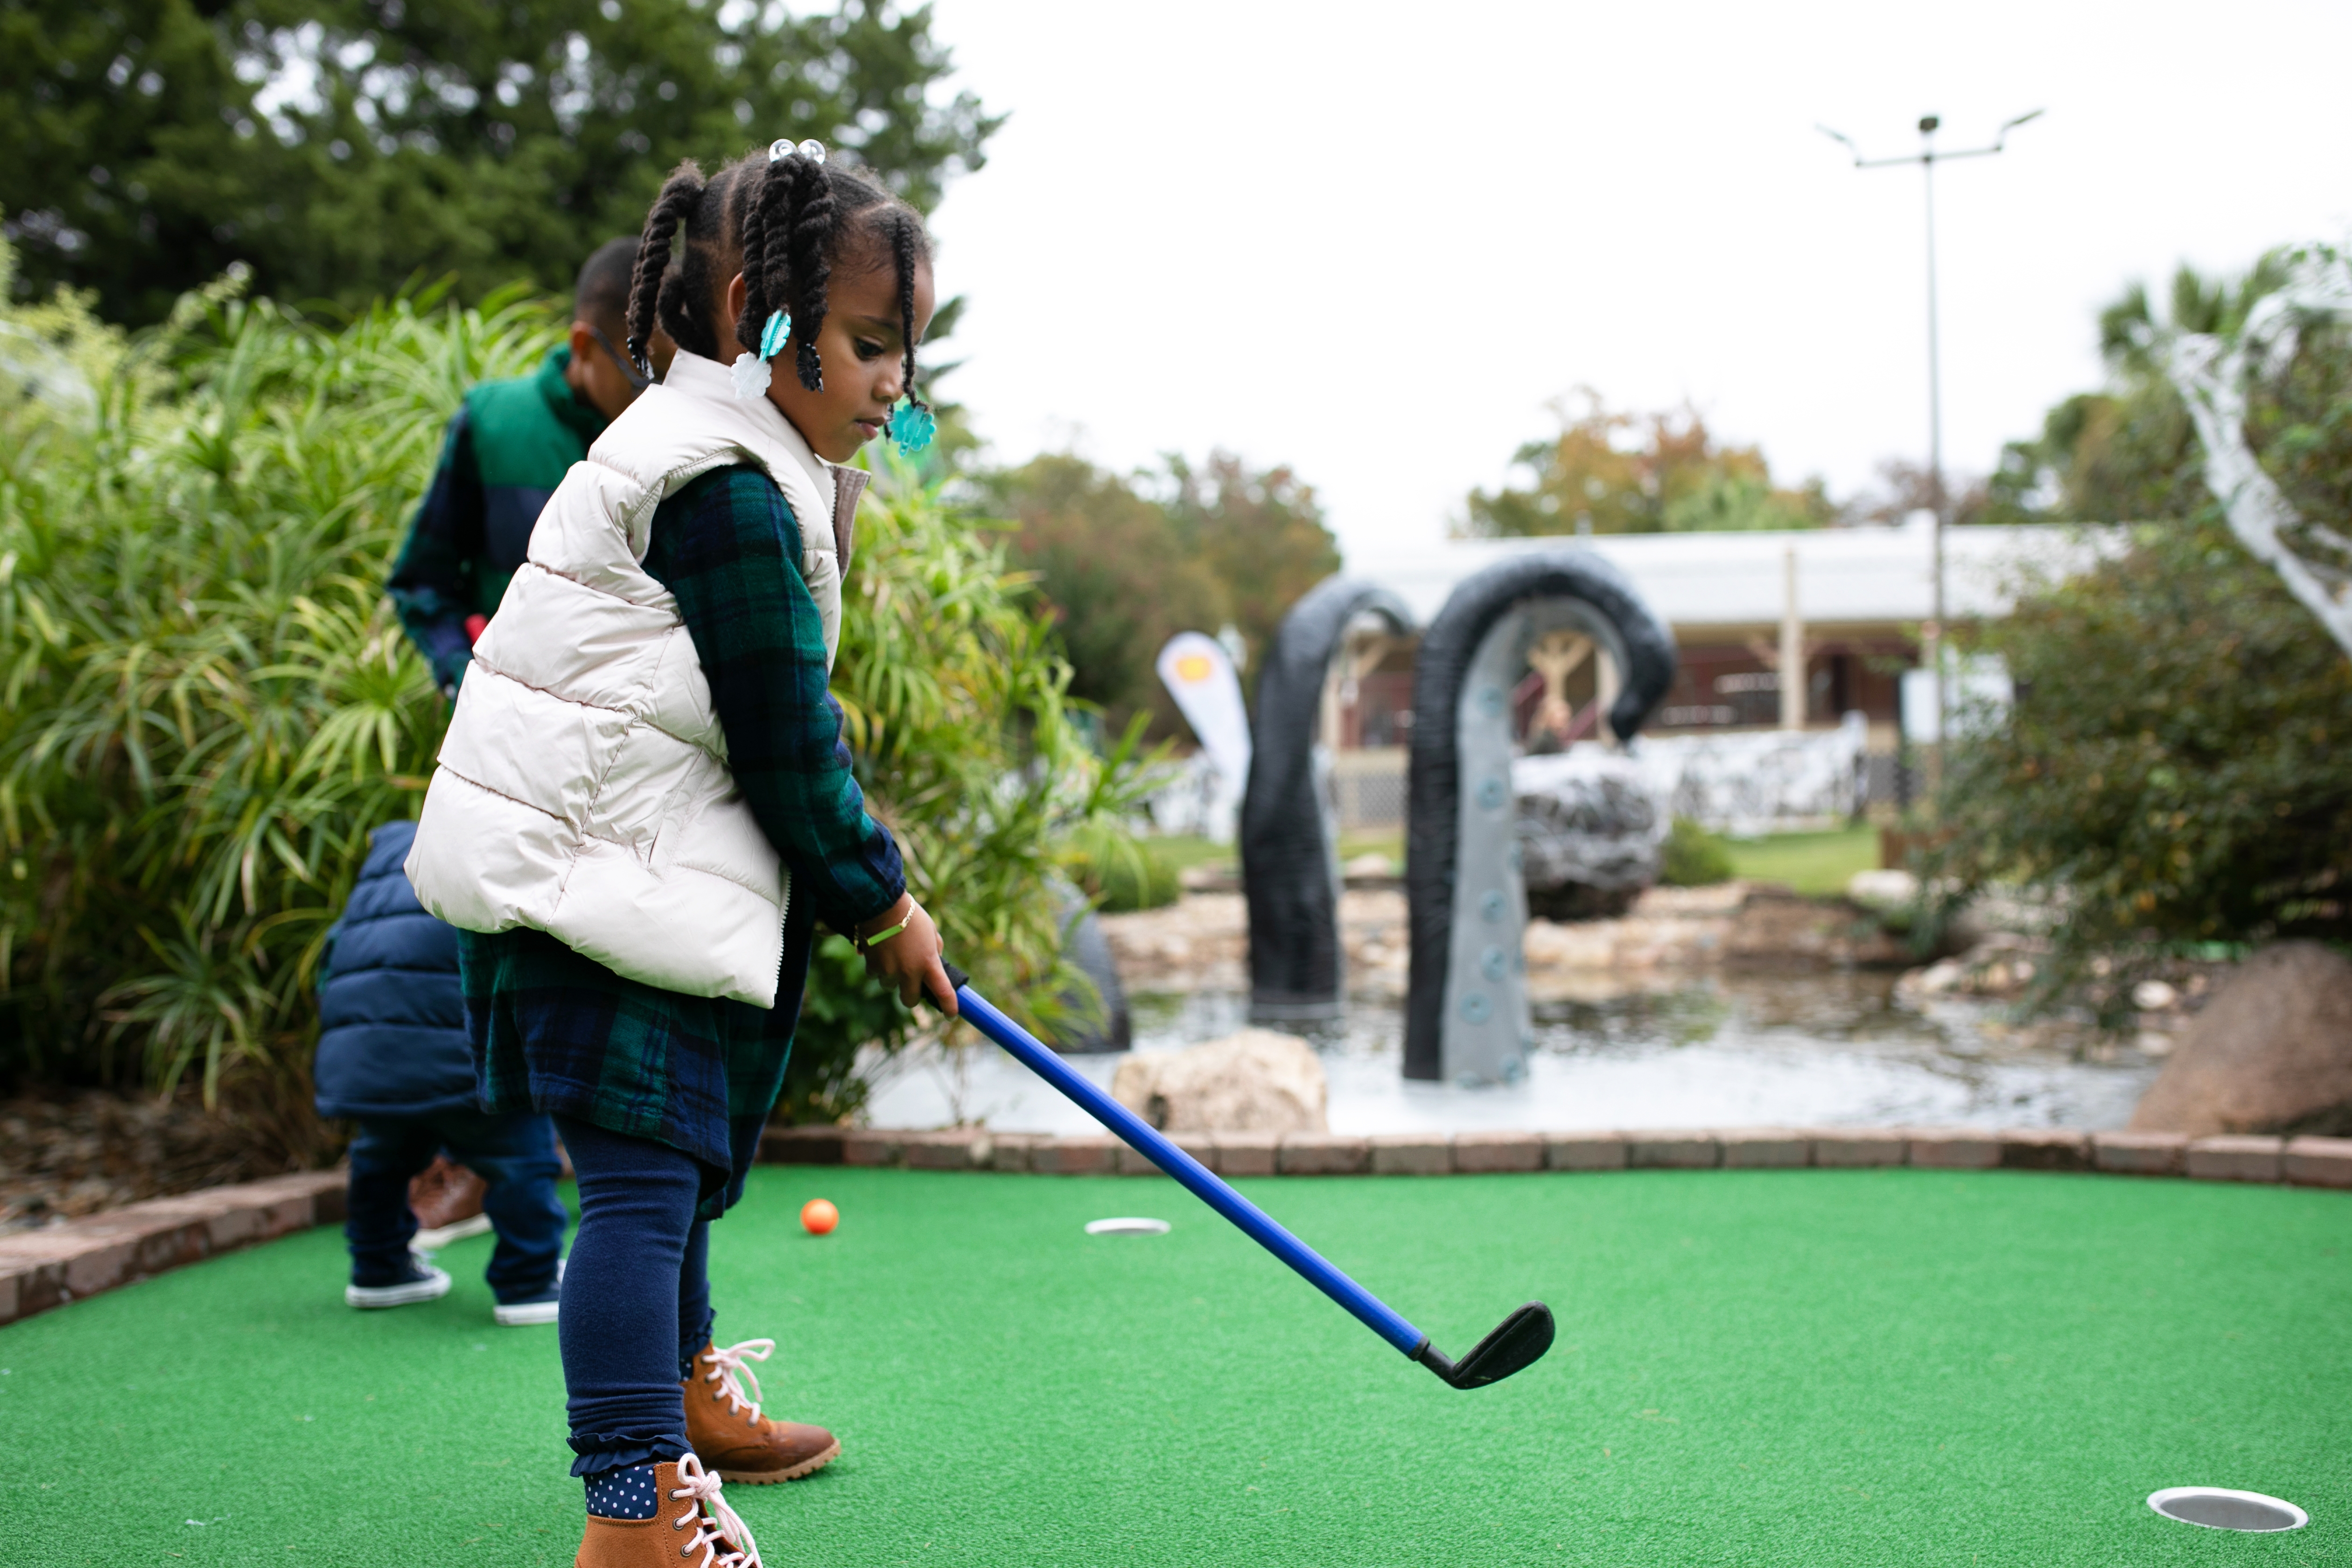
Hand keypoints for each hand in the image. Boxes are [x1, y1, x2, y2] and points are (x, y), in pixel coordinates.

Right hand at [857, 896, 955, 1014]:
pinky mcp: (872, 966)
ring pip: (889, 986)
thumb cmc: (910, 914)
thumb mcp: (931, 930)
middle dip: (911, 995)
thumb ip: (935, 949)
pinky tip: (879, 951)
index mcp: (929, 963)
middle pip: (910, 1001)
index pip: (943, 993)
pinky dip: (877, 967)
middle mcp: (909, 972)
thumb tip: (935, 962)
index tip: (951, 1014)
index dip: (949, 1007)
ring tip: (892, 955)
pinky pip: (875, 974)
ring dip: (892, 977)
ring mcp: (889, 971)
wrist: (881, 904)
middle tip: (911, 983)